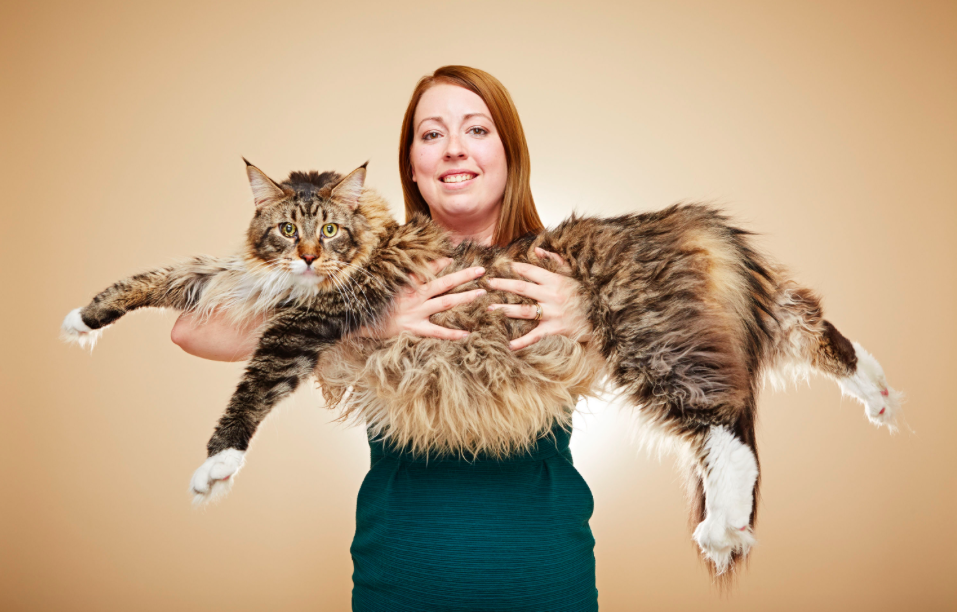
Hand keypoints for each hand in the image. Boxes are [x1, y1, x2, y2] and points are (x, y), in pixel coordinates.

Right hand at [363, 258, 486, 339]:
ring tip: (481, 293)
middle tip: (482, 270)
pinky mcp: (414, 328)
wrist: (358, 321)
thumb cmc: (372, 302)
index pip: (428, 269)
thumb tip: (416, 266)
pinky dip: (452, 333)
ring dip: (465, 298)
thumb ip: (401, 276)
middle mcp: (415, 296)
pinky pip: (436, 332)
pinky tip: (467, 333)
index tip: (453, 258)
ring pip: (446, 303)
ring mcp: (416, 313)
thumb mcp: (384, 284)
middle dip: (464, 276)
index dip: (441, 263)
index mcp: (407, 284)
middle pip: (445, 283)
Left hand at [486, 247, 592, 350]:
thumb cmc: (586, 293)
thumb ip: (555, 260)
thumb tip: (536, 249)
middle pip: (521, 289)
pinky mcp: (555, 328)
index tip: (501, 266)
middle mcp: (552, 295)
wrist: (603, 315)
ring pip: (524, 310)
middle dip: (502, 285)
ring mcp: (553, 313)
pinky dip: (522, 342)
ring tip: (488, 309)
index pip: (530, 271)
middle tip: (487, 284)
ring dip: (505, 310)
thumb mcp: (573, 273)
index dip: (515, 268)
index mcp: (555, 280)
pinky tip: (508, 345)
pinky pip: (536, 336)